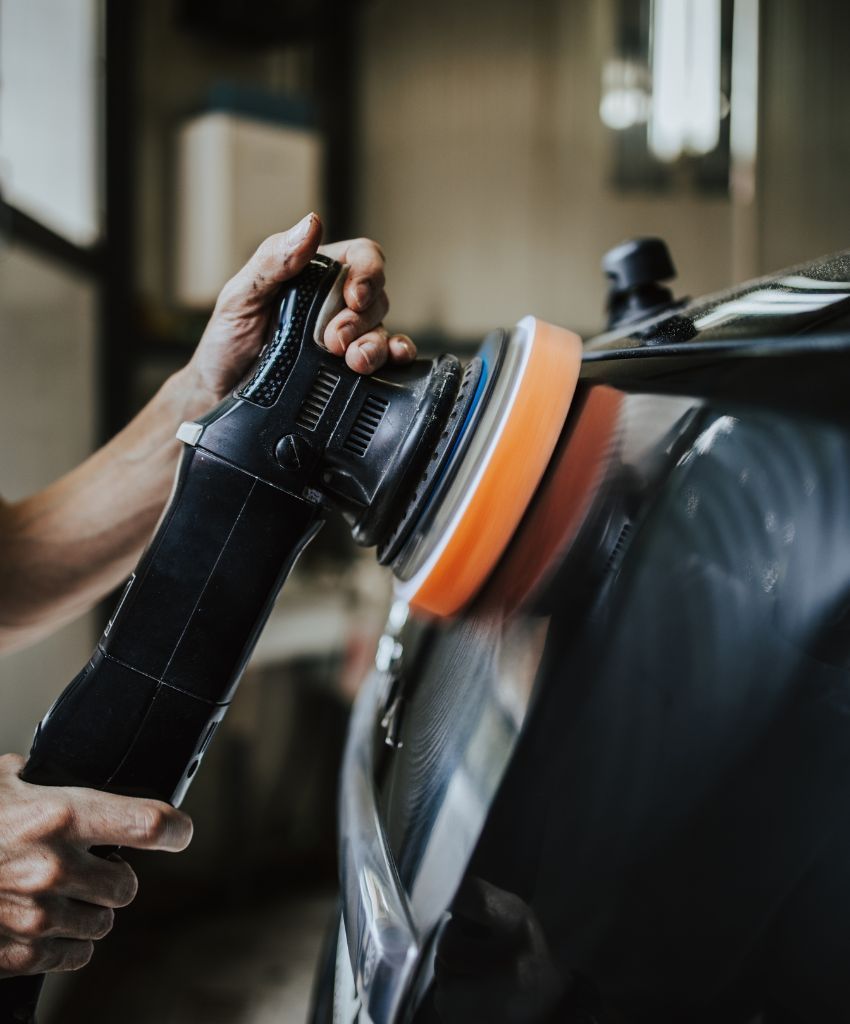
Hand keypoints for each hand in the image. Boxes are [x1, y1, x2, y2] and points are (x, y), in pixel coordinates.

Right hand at [0, 754, 191, 975]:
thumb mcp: (4, 784)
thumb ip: (44, 783)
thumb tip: (71, 781)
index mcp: (60, 815)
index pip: (148, 823)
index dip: (174, 829)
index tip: (180, 831)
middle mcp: (55, 866)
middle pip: (128, 885)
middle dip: (117, 875)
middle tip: (94, 865)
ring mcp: (38, 914)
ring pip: (104, 923)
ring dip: (91, 910)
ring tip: (63, 893)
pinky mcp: (20, 952)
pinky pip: (75, 955)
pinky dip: (68, 942)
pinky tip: (49, 923)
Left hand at [184, 213, 415, 404]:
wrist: (219, 395)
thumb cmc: (227, 341)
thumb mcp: (241, 295)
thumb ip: (273, 260)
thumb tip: (310, 225)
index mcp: (313, 276)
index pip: (360, 257)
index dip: (367, 272)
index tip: (354, 295)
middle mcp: (335, 305)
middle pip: (377, 296)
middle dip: (360, 319)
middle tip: (333, 340)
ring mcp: (345, 339)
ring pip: (382, 330)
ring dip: (375, 344)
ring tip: (354, 360)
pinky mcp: (349, 372)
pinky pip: (387, 360)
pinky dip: (397, 358)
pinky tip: (392, 359)